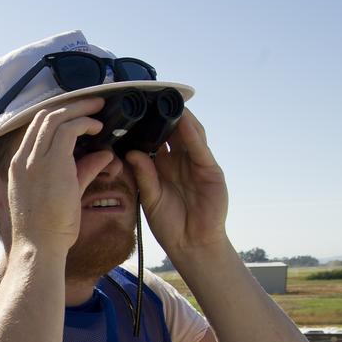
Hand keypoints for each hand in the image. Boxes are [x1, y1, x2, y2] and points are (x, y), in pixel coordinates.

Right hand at [6, 97, 115, 258]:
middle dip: (71, 105)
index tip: (76, 114)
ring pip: (56, 118)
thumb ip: (83, 171)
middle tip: (92, 103)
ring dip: (80, 109)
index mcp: (19, 167)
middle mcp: (23, 159)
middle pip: (44, 116)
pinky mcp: (51, 162)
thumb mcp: (66, 194)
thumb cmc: (48, 229)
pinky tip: (97, 128)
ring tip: (98, 108)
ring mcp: (34, 159)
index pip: (35, 129)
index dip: (58, 116)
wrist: (39, 247)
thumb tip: (104, 154)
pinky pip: (69, 129)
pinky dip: (85, 123)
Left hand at [124, 108, 229, 262]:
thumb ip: (143, 175)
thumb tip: (131, 152)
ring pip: (189, 135)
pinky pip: (200, 149)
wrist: (191, 244)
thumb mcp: (150, 198)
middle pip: (172, 132)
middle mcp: (180, 161)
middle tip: (150, 97)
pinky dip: (193, 135)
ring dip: (180, 118)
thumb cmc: (169, 224)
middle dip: (163, 116)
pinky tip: (185, 122)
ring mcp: (196, 163)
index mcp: (162, 166)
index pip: (154, 140)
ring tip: (168, 102)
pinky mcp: (210, 170)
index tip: (132, 111)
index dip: (145, 126)